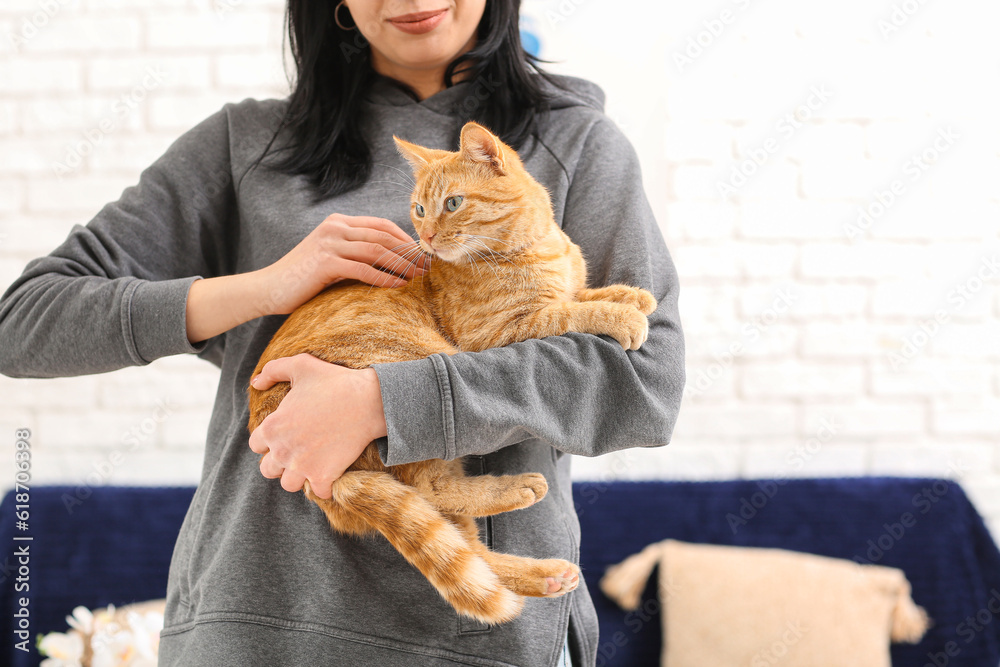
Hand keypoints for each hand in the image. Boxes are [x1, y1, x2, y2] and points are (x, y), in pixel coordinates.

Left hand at [247, 354, 387, 498]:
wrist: (368, 401)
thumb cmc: (335, 381)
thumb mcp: (300, 365)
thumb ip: (273, 370)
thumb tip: (256, 382)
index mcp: (273, 427)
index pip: (256, 445)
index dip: (269, 440)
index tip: (285, 435)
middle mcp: (283, 450)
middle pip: (267, 469)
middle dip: (279, 462)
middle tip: (296, 451)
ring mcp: (302, 466)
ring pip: (288, 484)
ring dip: (297, 476)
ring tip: (310, 464)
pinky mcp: (324, 476)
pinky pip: (317, 492)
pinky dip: (323, 486)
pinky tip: (330, 473)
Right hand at [258, 213, 427, 315]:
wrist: (268, 288)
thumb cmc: (303, 278)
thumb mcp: (331, 256)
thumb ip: (354, 251)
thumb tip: (389, 260)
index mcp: (338, 222)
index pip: (381, 225)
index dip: (405, 239)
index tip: (421, 254)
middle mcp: (335, 227)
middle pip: (384, 236)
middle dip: (409, 252)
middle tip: (427, 266)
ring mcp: (330, 243)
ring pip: (378, 251)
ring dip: (402, 264)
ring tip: (418, 276)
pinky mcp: (326, 262)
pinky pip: (364, 270)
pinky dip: (385, 277)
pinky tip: (399, 286)